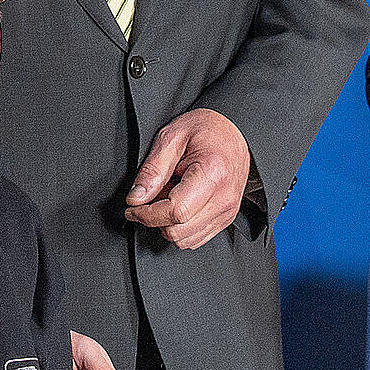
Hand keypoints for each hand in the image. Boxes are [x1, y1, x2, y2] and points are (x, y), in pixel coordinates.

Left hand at [124, 109, 251, 248]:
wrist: (236, 132)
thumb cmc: (207, 130)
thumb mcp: (172, 137)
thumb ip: (152, 169)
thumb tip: (136, 198)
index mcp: (212, 174)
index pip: (175, 212)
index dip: (147, 214)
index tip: (133, 207)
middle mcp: (224, 198)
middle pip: (178, 231)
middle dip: (154, 220)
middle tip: (148, 198)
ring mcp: (227, 211)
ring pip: (185, 240)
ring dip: (167, 225)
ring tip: (167, 197)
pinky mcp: (225, 219)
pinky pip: (195, 238)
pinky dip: (180, 228)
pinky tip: (179, 204)